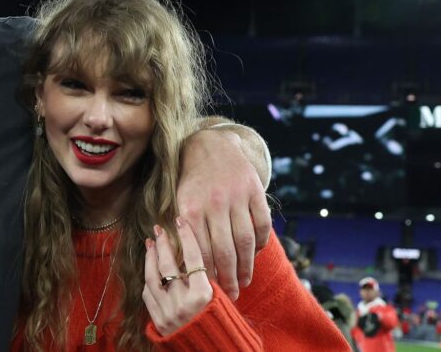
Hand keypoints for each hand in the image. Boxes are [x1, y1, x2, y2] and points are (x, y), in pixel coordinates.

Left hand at [143, 217, 213, 336]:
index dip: (186, 236)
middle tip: (159, 229)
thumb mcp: (221, 301)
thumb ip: (208, 279)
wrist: (210, 351)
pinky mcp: (157, 321)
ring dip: (151, 258)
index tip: (181, 221)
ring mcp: (167, 312)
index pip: (193, 257)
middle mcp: (183, 302)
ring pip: (153, 277)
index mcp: (203, 295)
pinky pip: (148, 294)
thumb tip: (197, 253)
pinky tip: (149, 268)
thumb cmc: (221, 325)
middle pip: (168, 264)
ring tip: (151, 243)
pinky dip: (148, 278)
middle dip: (163, 244)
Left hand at [177, 129, 271, 299]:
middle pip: (225, 250)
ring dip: (246, 266)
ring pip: (245, 241)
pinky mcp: (255, 191)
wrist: (211, 145)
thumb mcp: (179, 201)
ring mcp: (237, 196)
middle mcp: (214, 202)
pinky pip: (262, 225)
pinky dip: (260, 244)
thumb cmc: (191, 181)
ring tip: (244, 281)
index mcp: (191, 207)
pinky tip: (255, 257)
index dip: (206, 274)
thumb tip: (183, 268)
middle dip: (228, 277)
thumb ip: (182, 231)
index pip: (200, 251)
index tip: (209, 292)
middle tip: (231, 295)